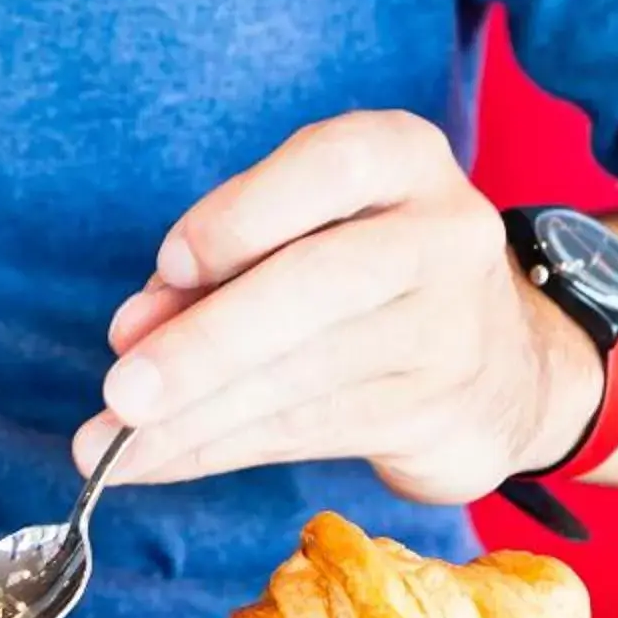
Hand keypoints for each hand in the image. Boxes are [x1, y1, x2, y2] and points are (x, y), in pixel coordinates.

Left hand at [75, 111, 603, 502]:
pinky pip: (307, 431)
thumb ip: (221, 265)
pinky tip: (156, 459)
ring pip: (306, 375)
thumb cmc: (369, 277)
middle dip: (208, 343)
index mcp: (404, 158)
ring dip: (195, 418)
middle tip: (122, 391)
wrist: (506, 366)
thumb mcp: (308, 233)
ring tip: (111, 443)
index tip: (169, 265)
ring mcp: (450, 327)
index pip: (330, 166)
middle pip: (319, 283)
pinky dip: (218, 449)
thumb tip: (131, 332)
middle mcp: (443, 234)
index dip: (243, 214)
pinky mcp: (436, 411)